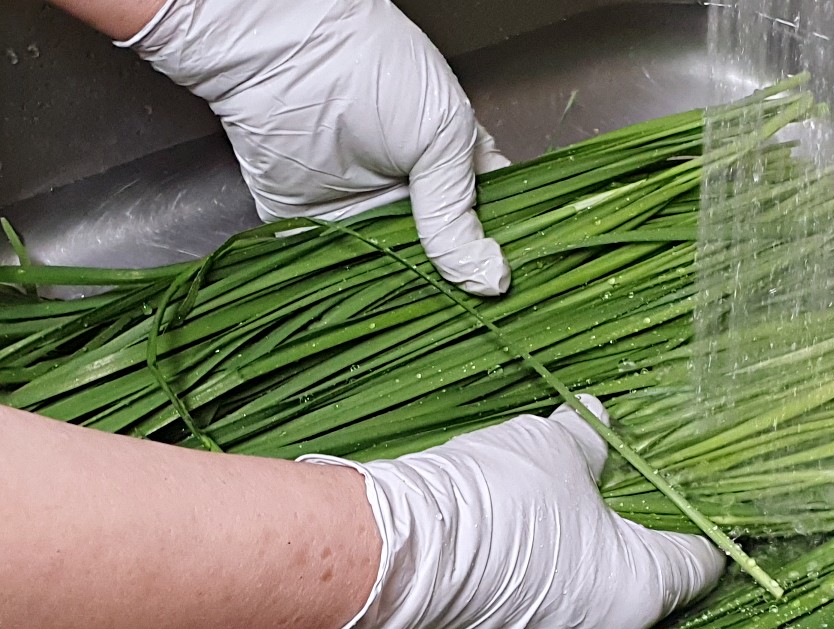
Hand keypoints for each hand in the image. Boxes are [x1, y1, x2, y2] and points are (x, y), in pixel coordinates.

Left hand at [118, 0, 511, 295]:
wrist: (282, 59)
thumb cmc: (373, 73)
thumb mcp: (440, 137)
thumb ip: (459, 215)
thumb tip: (492, 280)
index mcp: (452, 169)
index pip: (489, 223)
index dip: (501, 257)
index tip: (515, 295)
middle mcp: (413, 201)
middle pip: (446, 262)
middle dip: (458, 291)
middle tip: (477, 323)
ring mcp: (369, 219)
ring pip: (402, 277)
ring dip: (414, 301)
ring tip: (436, 329)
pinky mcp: (322, 233)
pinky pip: (349, 276)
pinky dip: (364, 298)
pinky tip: (386, 321)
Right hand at [254, 397, 725, 628]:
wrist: (399, 557)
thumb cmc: (492, 499)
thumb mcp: (547, 450)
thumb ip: (585, 441)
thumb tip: (595, 417)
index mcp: (638, 587)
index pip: (695, 567)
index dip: (697, 542)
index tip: (693, 532)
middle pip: (631, 604)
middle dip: (612, 569)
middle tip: (580, 531)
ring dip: (559, 603)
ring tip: (520, 561)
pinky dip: (510, 628)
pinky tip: (482, 592)